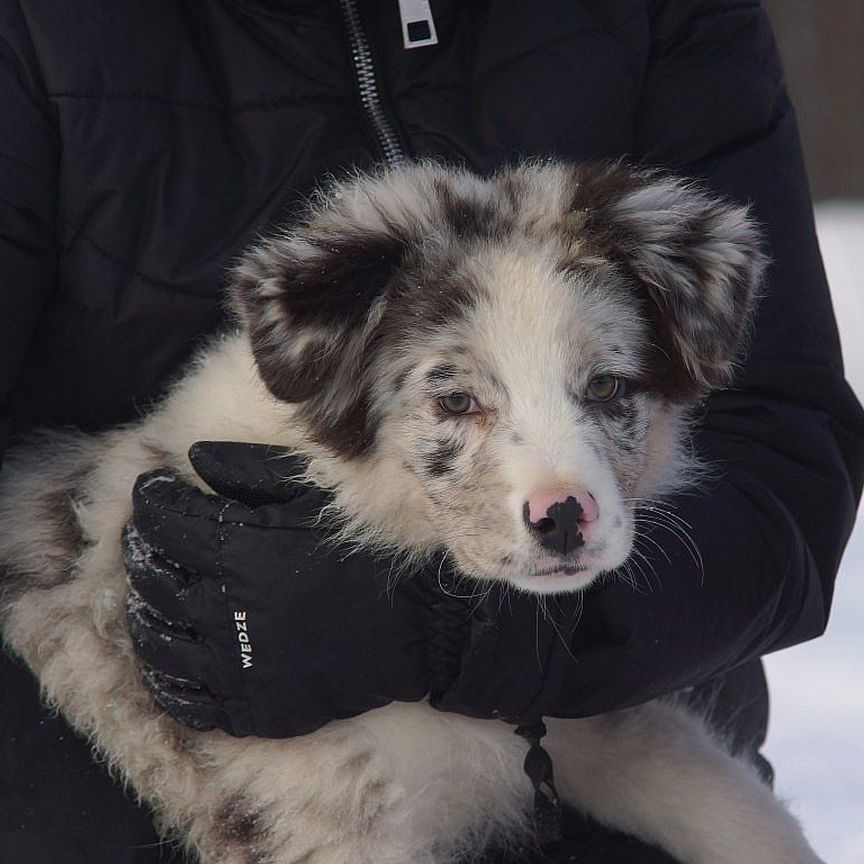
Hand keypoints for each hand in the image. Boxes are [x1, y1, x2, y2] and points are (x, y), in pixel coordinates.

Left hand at [124, 441, 463, 736]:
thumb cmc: (365, 557)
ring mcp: (234, 667)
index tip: (153, 491)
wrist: (419, 627)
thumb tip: (195, 455)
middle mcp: (224, 610)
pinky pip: (186, 701)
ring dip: (143, 614)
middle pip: (152, 577)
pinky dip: (164, 680)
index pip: (165, 520)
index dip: (151, 500)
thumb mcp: (313, 499)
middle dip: (141, 551)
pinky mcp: (251, 708)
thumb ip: (251, 472)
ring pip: (157, 640)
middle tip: (145, 540)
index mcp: (238, 552)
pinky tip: (166, 661)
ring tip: (148, 598)